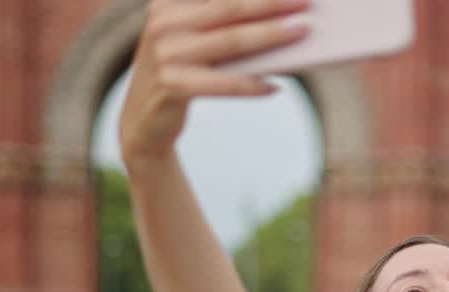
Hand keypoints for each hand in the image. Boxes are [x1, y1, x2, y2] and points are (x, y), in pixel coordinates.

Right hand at [118, 0, 310, 159]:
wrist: (143, 123)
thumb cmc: (181, 76)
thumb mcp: (192, 44)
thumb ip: (220, 27)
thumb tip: (276, 20)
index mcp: (167, 5)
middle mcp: (162, 24)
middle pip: (230, 9)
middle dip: (272, 4)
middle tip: (306, 2)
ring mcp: (164, 54)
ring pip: (231, 41)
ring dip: (271, 36)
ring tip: (301, 33)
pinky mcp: (171, 85)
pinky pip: (224, 83)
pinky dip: (252, 85)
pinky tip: (276, 87)